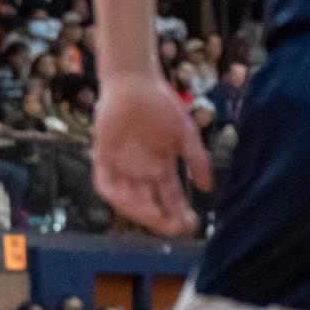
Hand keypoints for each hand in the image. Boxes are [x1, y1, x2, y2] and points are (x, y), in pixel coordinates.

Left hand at [91, 73, 208, 235]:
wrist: (135, 81)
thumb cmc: (161, 104)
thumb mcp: (185, 134)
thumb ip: (196, 160)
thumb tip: (207, 188)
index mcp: (160, 168)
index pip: (171, 198)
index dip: (180, 213)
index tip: (192, 226)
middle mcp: (140, 172)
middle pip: (150, 204)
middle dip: (162, 219)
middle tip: (174, 227)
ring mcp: (121, 166)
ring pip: (128, 199)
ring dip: (140, 211)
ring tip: (156, 215)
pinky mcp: (102, 157)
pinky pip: (106, 184)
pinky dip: (116, 195)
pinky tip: (131, 200)